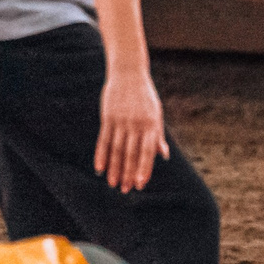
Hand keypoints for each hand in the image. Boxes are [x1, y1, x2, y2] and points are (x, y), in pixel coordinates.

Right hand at [95, 67, 168, 191]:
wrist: (129, 73)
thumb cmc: (145, 96)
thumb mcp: (157, 114)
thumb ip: (158, 135)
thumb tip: (164, 155)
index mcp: (151, 125)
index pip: (147, 151)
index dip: (144, 168)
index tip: (140, 183)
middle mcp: (136, 124)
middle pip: (131, 153)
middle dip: (128, 173)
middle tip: (125, 190)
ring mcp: (121, 121)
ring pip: (117, 149)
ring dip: (114, 168)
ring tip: (112, 184)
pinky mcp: (108, 117)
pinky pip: (103, 139)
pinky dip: (101, 154)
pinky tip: (99, 168)